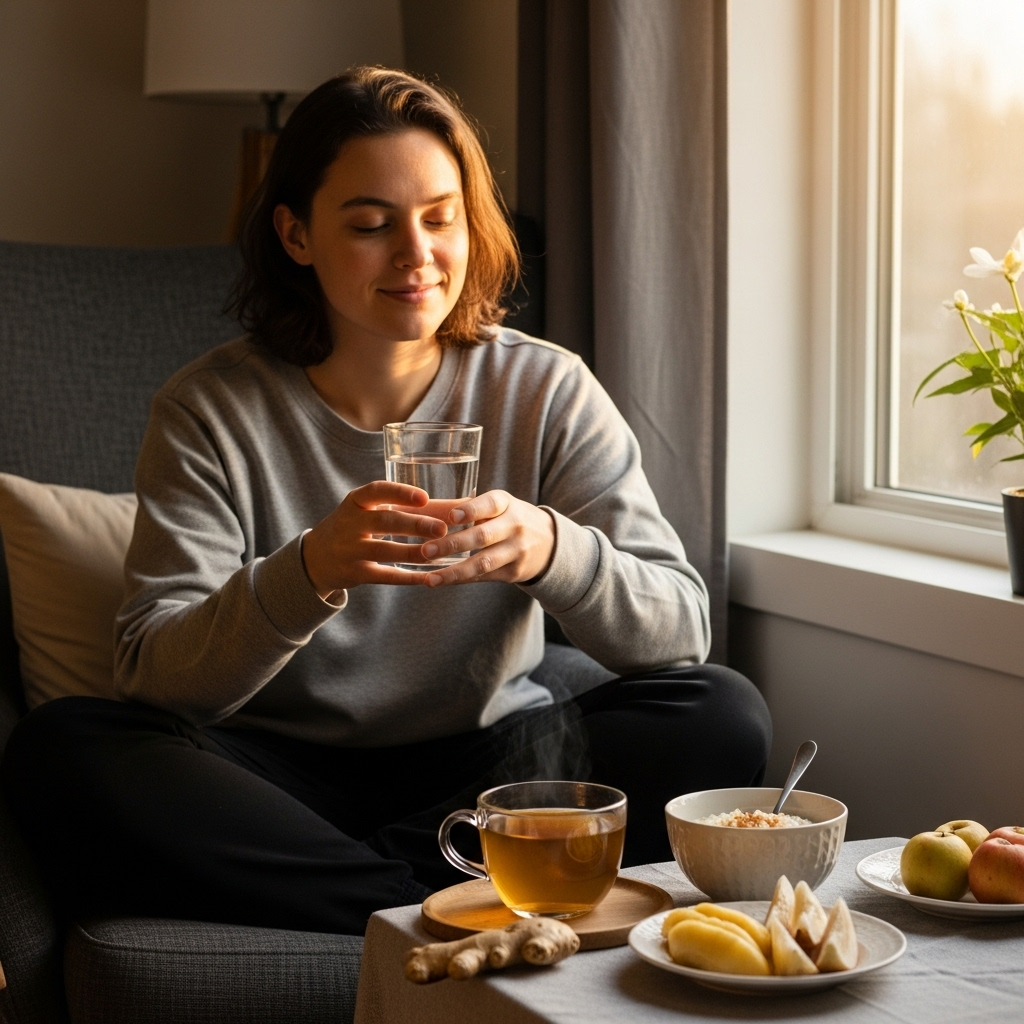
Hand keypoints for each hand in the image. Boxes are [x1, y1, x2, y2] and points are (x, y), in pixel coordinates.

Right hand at [301, 481, 448, 596]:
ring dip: (412, 552)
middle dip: (414, 524)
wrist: (315, 557)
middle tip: (441, 528)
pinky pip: (383, 576)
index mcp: (355, 502)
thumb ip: (399, 506)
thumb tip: (450, 506)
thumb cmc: (353, 527)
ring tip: (437, 552)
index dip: (400, 493)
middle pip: (384, 521)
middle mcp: (349, 523)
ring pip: (383, 550)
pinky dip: (406, 577)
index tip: (425, 497)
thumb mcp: (365, 510)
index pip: (376, 491)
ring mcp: (349, 550)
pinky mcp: (354, 573)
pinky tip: (427, 577)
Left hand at [403, 490, 555, 586]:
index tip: (452, 516)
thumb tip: (418, 507)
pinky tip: (440, 582)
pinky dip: (461, 580)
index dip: (471, 510)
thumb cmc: (507, 518)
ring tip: (430, 578)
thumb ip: (461, 507)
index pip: (490, 505)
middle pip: (483, 536)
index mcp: (506, 503)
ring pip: (483, 562)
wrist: (549, 543)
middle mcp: (514, 526)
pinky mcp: (513, 572)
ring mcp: (516, 551)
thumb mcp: (494, 506)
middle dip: (453, 544)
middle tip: (426, 550)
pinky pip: (484, 577)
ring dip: (454, 571)